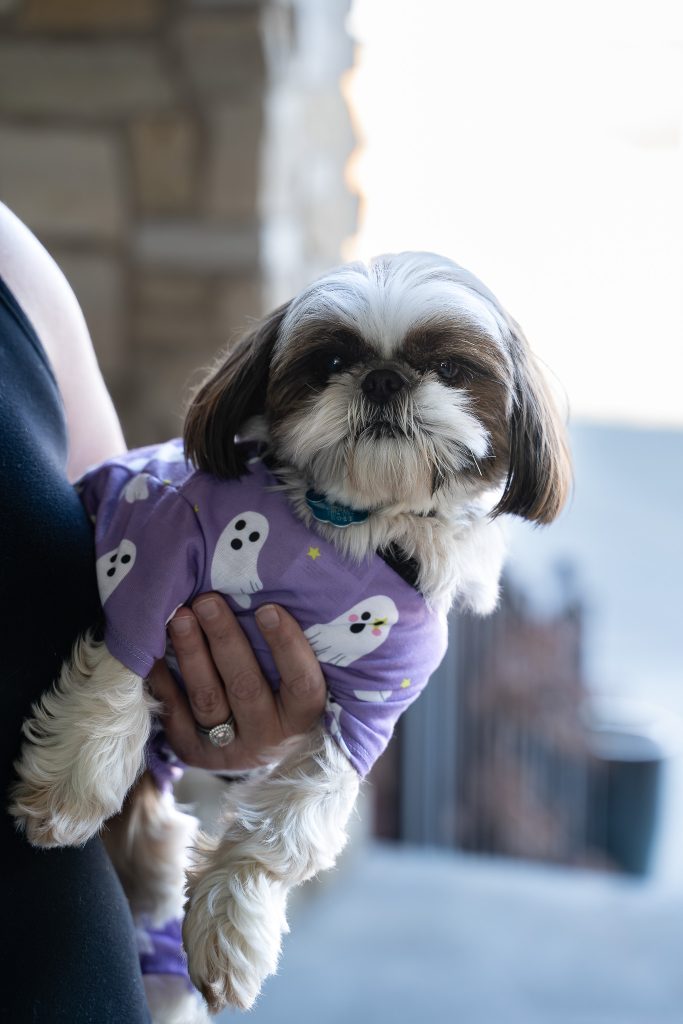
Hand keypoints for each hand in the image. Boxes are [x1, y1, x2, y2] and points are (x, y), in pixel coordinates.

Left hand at [147, 595, 326, 771]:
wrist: (252, 750)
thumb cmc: (279, 697)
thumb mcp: (293, 683)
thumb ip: (286, 651)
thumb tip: (268, 593)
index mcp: (301, 718)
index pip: (302, 682)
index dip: (286, 646)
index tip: (267, 608)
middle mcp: (267, 738)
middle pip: (246, 687)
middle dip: (225, 640)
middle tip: (207, 601)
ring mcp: (227, 750)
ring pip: (207, 698)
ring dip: (191, 654)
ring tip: (180, 617)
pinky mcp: (192, 751)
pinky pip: (174, 711)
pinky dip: (164, 677)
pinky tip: (156, 647)